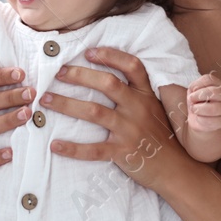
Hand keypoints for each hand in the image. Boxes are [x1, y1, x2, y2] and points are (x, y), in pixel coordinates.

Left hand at [41, 47, 190, 191]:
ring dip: (66, 104)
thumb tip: (105, 78)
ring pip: (94, 112)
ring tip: (45, 101)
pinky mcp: (123, 152)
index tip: (88, 52)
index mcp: (146, 95)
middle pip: (108, 84)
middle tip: (58, 74)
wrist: (175, 168)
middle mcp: (138, 109)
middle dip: (80, 75)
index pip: (132, 66)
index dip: (110, 56)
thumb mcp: (154, 109)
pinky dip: (72, 148)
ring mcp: (130, 130)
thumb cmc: (159, 137)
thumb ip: (136, 94)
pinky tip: (55, 145)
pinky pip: (93, 149)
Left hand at [185, 73, 220, 133]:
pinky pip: (209, 120)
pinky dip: (200, 119)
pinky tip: (198, 117)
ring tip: (194, 109)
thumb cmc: (199, 103)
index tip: (192, 90)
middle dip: (197, 96)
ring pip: (213, 108)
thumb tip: (193, 90)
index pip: (209, 79)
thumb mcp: (194, 93)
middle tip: (190, 99)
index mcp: (218, 85)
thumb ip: (193, 88)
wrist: (202, 121)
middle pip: (213, 92)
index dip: (197, 84)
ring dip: (198, 108)